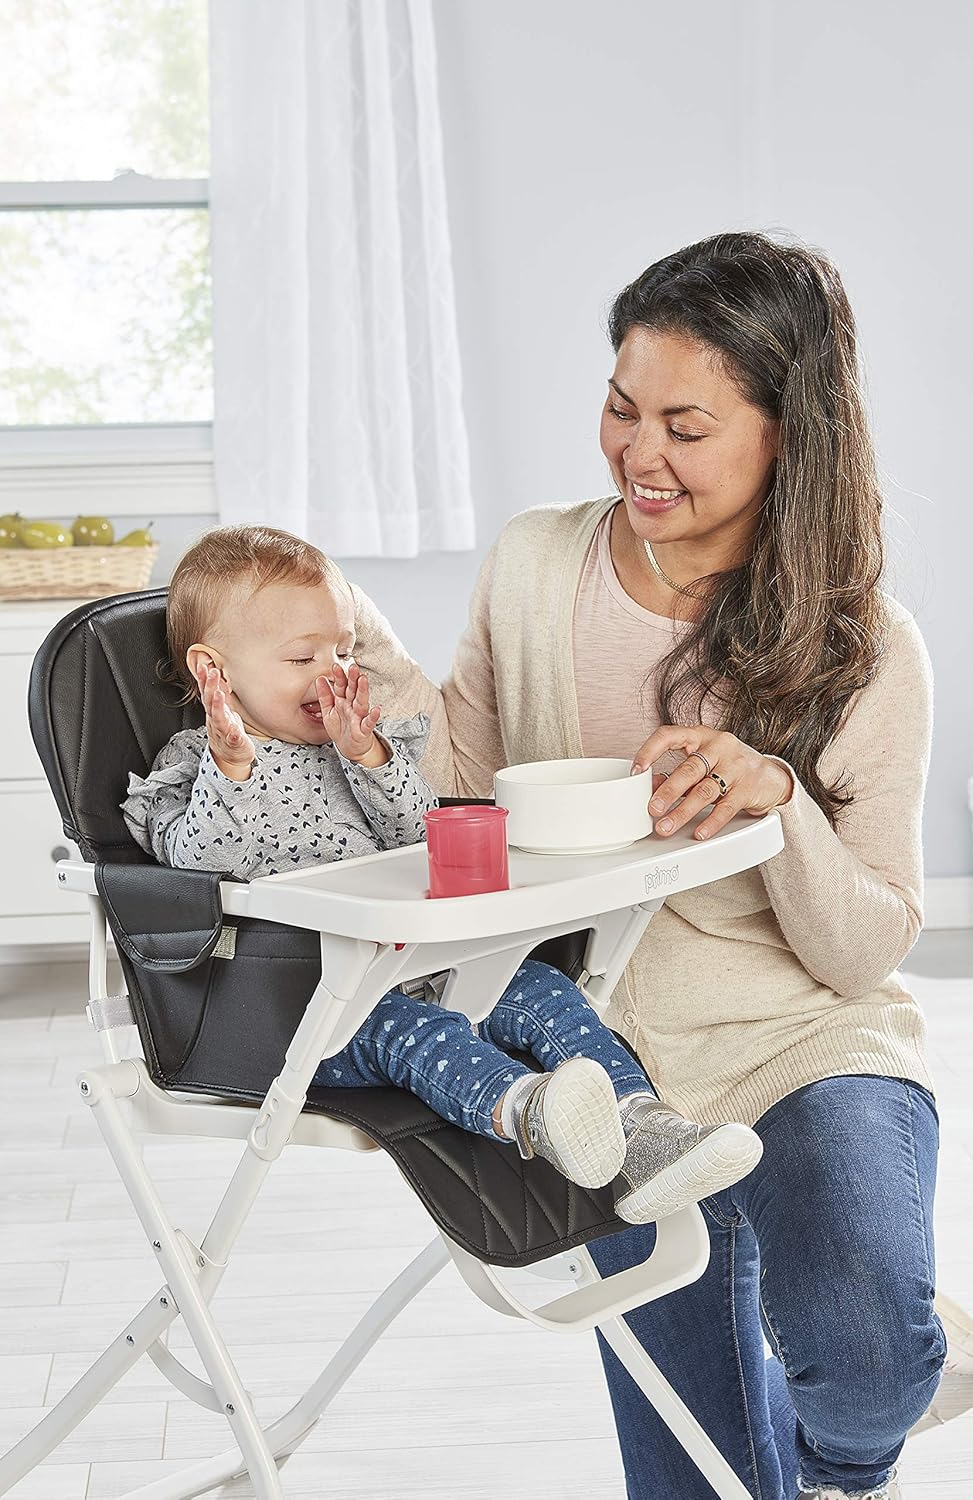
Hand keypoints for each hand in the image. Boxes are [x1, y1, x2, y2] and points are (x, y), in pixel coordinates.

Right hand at [196, 663, 256, 780]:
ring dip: (217, 706)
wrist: (229, 756)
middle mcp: (216, 720)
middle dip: (210, 686)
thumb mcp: (222, 708)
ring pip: (218, 718)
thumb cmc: (226, 730)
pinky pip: (233, 739)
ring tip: (219, 695)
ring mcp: (224, 731)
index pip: (207, 692)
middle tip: (213, 672)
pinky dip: (233, 735)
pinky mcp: (234, 743)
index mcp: (214, 711)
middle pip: (210, 702)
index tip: (203, 665)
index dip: (204, 679)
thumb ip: (218, 693)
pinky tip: (234, 731)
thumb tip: (214, 673)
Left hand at [316, 660, 386, 765]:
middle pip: (353, 690)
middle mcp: (352, 706)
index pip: (341, 686)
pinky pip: (369, 723)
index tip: (335, 666)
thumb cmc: (341, 728)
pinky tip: (376, 709)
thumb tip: (319, 678)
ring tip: (363, 679)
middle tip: (353, 666)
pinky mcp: (364, 730)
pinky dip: (373, 717)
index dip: (339, 677)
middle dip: (353, 678)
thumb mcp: (328, 711)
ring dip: (363, 691)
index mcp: (343, 701)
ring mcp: (359, 717)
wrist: (350, 748)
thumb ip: (324, 695)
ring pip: (362, 702)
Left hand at [631, 728, 793, 840]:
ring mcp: (736, 766)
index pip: (670, 735)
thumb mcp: (703, 763)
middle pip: (689, 769)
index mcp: (701, 736)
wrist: (771, 777)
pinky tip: (699, 832)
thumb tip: (651, 785)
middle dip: (668, 791)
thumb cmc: (730, 766)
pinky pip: (726, 807)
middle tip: (652, 807)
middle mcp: (719, 747)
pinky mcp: (748, 787)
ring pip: (705, 790)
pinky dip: (711, 822)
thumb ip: (678, 773)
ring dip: (683, 811)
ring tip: (667, 825)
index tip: (637, 769)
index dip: (650, 750)